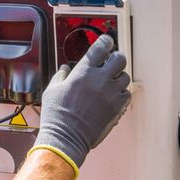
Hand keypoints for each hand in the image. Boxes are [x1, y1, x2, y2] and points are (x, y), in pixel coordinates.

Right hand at [29, 34, 130, 176]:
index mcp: (83, 71)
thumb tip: (66, 69)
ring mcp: (111, 94)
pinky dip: (121, 93)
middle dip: (115, 58)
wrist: (66, 138)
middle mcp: (100, 80)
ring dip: (118, 77)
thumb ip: (61, 76)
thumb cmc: (56, 115)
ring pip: (125, 76)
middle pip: (120, 58)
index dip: (105, 41)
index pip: (102, 46)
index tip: (105, 42)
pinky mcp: (117, 108)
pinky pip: (127, 94)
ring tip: (110, 82)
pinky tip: (112, 96)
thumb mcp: (52, 90)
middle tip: (110, 63)